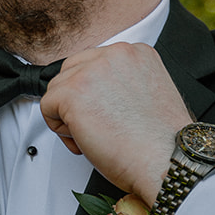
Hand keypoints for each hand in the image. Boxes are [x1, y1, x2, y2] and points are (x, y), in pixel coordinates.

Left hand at [39, 43, 191, 205]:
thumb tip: (99, 94)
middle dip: (78, 101)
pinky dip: (60, 130)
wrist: (167, 162)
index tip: (107, 114)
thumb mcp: (149, 95)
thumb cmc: (162, 143)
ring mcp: (92, 70)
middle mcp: (115, 54)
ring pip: (58, 88)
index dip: (95, 94)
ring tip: (95, 136)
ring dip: (69, 116)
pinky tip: (85, 141)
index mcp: (137, 52)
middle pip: (73, 70)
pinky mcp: (73, 92)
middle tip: (99, 127)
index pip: (95, 63)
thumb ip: (124, 83)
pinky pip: (47, 107)